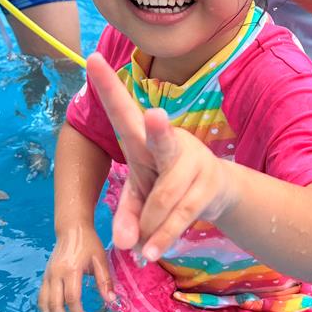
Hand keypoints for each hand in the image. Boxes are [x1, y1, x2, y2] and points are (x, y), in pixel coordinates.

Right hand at [39, 222, 115, 311]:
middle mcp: (56, 273)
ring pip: (44, 300)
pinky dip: (44, 306)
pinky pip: (41, 294)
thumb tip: (111, 301)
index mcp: (71, 269)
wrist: (71, 228)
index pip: (72, 297)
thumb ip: (105, 281)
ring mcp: (48, 273)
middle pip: (54, 302)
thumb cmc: (88, 243)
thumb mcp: (100, 260)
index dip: (77, 311)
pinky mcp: (46, 274)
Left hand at [87, 52, 234, 261]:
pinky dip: (162, 237)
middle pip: (161, 140)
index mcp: (143, 140)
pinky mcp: (207, 187)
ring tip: (141, 247)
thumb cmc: (168, 186)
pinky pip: (180, 216)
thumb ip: (127, 215)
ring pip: (164, 199)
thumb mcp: (140, 197)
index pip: (122, 112)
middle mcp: (169, 144)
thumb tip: (124, 244)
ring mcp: (193, 163)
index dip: (108, 88)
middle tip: (155, 117)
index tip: (92, 59)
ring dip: (149, 226)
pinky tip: (151, 252)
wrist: (219, 193)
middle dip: (159, 130)